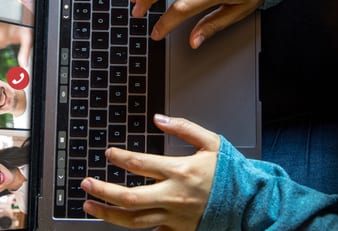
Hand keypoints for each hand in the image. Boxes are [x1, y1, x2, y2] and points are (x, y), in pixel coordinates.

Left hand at [81, 115, 219, 230]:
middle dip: (102, 190)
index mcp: (180, 171)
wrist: (251, 203)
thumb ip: (184, 128)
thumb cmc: (231, 173)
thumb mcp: (212, 142)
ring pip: (133, 220)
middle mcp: (173, 196)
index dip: (120, 157)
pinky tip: (119, 220)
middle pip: (129, 197)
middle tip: (86, 183)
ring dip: (107, 213)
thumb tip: (159, 118)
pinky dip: (133, 226)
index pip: (140, 164)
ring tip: (89, 206)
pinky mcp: (178, 230)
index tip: (108, 153)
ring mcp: (174, 217)